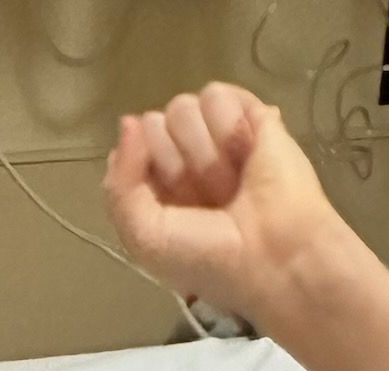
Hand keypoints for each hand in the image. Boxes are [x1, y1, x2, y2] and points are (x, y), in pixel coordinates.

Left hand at [103, 83, 342, 318]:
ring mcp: (216, 133)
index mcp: (157, 185)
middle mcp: (183, 154)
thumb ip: (119, 185)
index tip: (175, 209)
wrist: (270, 256)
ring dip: (205, 155)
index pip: (129, 148)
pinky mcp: (250, 114)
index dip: (147, 177)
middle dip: (176, 166)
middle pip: (153, 123)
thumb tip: (129, 121)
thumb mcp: (144, 237)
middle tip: (208, 199)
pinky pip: (217, 95)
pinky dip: (228, 129)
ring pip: (181, 108)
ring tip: (231, 184)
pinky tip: (247, 156)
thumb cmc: (207, 256)